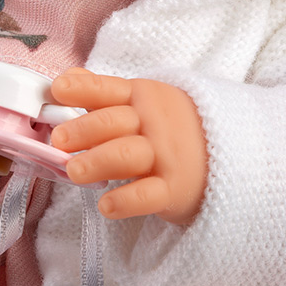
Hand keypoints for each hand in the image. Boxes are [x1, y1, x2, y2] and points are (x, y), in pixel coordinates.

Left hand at [50, 67, 207, 224]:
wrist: (226, 150)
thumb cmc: (168, 124)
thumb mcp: (141, 99)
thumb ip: (102, 92)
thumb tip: (66, 79)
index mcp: (141, 96)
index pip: (108, 89)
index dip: (83, 88)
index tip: (58, 90)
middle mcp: (152, 123)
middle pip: (115, 122)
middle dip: (85, 129)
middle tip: (59, 139)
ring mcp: (164, 156)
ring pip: (128, 155)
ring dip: (99, 161)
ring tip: (74, 170)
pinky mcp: (173, 189)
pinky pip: (149, 195)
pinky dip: (127, 201)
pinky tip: (106, 206)